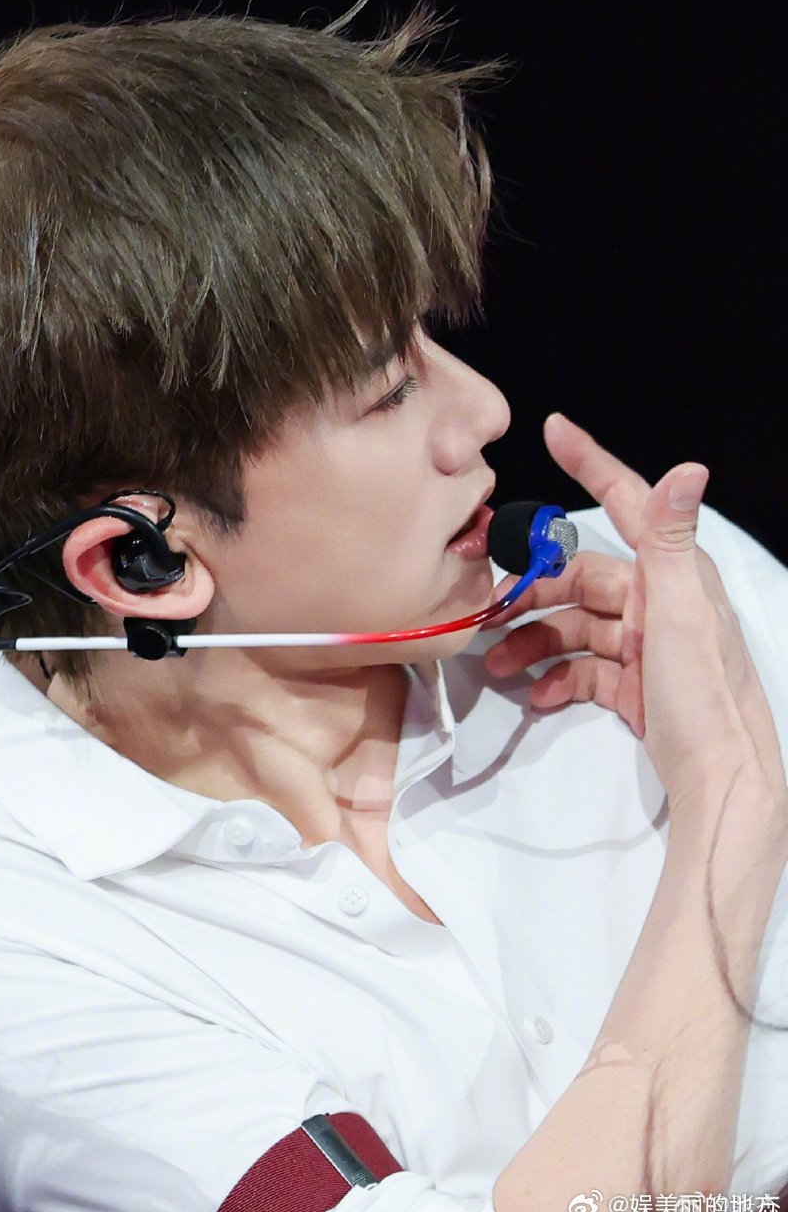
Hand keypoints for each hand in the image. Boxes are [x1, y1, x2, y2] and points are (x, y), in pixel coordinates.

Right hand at [483, 413, 786, 818]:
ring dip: (535, 641)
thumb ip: (671, 541)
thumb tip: (689, 468)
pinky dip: (557, 677)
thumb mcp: (682, 613)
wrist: (721, 782)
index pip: (628, 502)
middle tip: (490, 609)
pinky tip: (536, 694)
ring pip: (576, 626)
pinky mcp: (637, 685)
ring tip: (497, 664)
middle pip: (583, 578)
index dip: (591, 463)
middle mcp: (661, 601)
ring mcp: (647, 645)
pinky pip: (586, 668)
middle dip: (534, 592)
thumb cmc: (703, 695)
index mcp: (674, 573)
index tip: (556, 429)